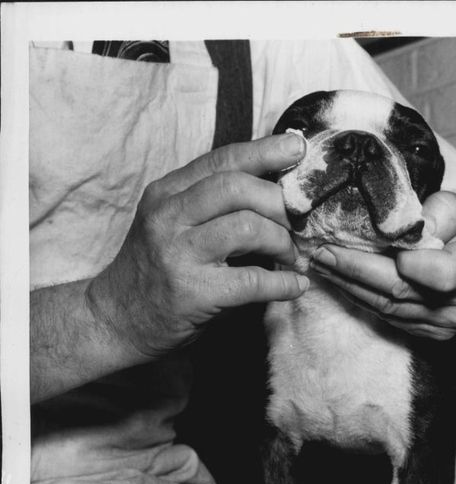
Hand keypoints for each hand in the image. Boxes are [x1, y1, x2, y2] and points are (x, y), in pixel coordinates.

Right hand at [86, 134, 308, 360]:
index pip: (222, 161)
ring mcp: (179, 254)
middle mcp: (169, 217)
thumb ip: (209, 204)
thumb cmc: (155, 271)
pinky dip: (283, 283)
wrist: (116, 319)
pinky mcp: (194, 293)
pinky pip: (253, 281)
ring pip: (248, 228)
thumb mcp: (171, 223)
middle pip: (237, 187)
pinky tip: (295, 285)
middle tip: (297, 222)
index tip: (298, 149)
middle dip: (279, 202)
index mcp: (167, 193)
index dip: (265, 152)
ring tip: (291, 256)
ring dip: (282, 242)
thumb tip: (274, 191)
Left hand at [310, 191, 455, 340]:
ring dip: (349, 286)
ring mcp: (444, 323)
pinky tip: (341, 281)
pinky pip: (387, 317)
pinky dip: (361, 297)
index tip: (361, 241)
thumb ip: (433, 215)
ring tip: (321, 265)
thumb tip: (397, 227)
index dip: (402, 262)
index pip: (438, 274)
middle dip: (354, 270)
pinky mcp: (428, 332)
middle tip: (320, 253)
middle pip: (399, 291)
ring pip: (387, 307)